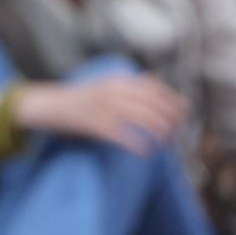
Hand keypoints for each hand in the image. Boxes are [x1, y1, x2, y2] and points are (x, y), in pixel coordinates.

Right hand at [15, 75, 189, 153]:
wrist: (51, 105)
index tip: (185, 111)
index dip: (172, 99)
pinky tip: (145, 153)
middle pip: (153, 103)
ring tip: (165, 143)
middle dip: (171, 118)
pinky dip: (138, 145)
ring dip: (159, 132)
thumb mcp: (107, 88)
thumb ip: (129, 90)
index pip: (154, 87)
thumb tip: (158, 97)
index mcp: (118, 81)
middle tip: (178, 132)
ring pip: (142, 118)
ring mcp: (105, 107)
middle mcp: (114, 91)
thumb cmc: (81, 101)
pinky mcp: (95, 124)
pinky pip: (123, 135)